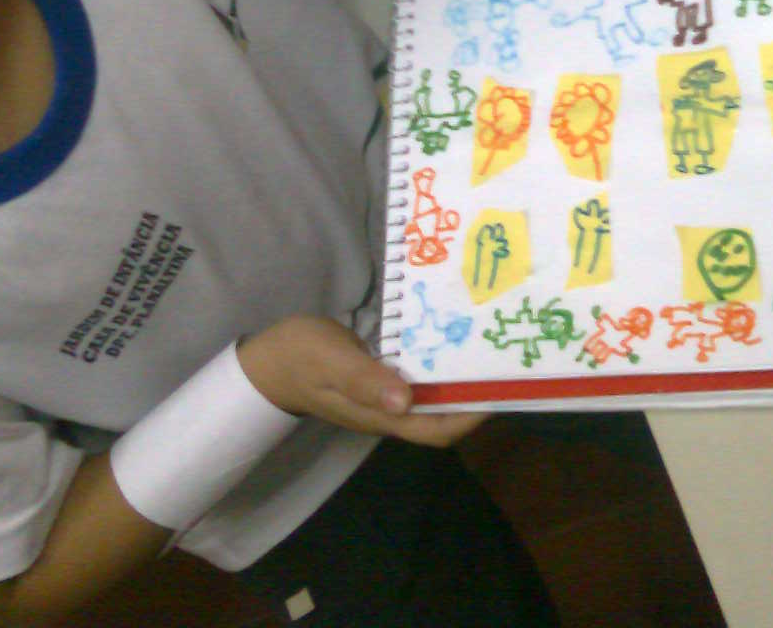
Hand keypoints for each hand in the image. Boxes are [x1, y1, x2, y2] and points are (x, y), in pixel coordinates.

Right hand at [237, 316, 487, 447]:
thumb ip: (364, 379)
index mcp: (380, 414)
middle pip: (441, 418)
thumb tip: (405, 400)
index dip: (471, 417)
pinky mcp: (380, 381)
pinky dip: (438, 368)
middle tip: (505, 363)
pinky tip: (451, 343)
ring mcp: (384, 398)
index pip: (436, 429)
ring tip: (487, 349)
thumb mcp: (330, 361)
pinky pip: (418, 382)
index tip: (501, 391)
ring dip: (459, 382)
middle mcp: (388, 412)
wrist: (267, 360)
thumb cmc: (299, 357)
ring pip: (432, 400)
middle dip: (475, 397)